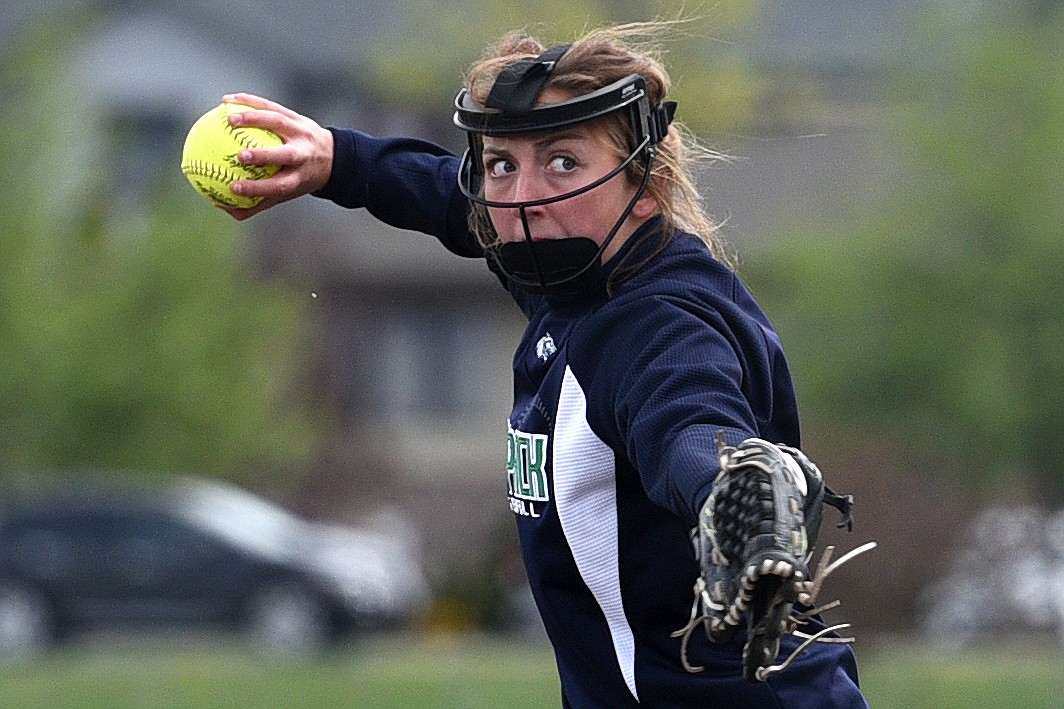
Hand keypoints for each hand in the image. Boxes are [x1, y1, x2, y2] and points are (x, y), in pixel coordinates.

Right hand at [216, 93, 334, 219]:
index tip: (233, 188)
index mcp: (299, 177)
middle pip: (285, 155)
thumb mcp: (286, 192)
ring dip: (254, 119)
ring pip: (279, 122)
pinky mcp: (297, 117)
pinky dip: (250, 102)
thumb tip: (225, 208)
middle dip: (264, 155)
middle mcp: (303, 155)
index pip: (279, 185)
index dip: (257, 188)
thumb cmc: (299, 177)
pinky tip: (228, 101)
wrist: (331, 156)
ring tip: (229, 118)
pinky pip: (272, 106)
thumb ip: (257, 202)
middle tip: (239, 155)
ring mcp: (301, 133)